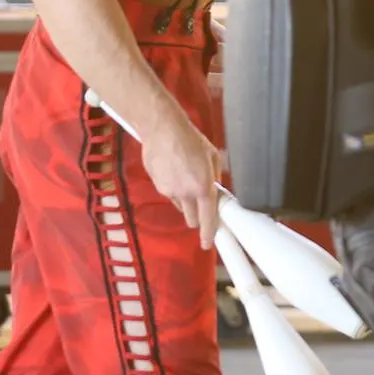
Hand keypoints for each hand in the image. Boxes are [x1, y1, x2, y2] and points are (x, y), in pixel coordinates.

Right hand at [139, 113, 224, 249]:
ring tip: (187, 178)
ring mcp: (169, 191)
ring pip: (180, 206)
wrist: (163, 130)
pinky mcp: (157, 186)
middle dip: (198, 217)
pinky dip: (174, 190)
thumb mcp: (213, 157)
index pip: (207, 218)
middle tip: (202, 206)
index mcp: (203, 188)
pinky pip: (169, 195)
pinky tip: (175, 173)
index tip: (208, 244)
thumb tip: (215, 189)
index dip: (208, 233)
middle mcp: (185, 193)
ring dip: (186, 201)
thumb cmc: (191, 140)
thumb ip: (215, 178)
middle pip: (192, 218)